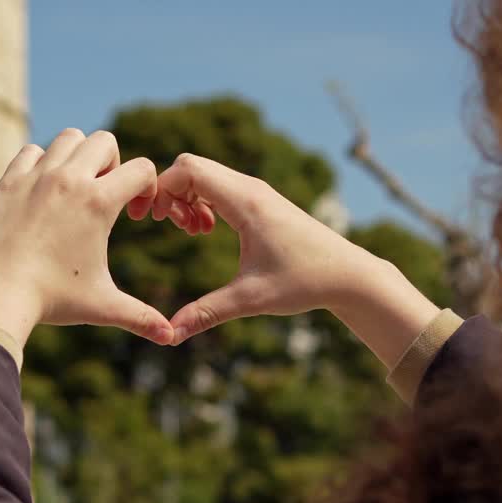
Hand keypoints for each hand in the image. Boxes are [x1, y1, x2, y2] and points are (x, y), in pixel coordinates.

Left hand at [0, 129, 174, 349]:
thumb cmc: (53, 299)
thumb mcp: (103, 306)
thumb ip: (140, 317)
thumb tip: (171, 338)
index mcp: (99, 202)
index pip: (142, 168)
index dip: (147, 186)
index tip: (136, 211)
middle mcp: (69, 179)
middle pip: (105, 142)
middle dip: (112, 163)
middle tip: (104, 196)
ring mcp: (37, 176)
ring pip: (69, 138)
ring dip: (78, 156)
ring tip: (75, 188)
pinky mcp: (9, 180)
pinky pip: (32, 152)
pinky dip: (42, 163)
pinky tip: (43, 191)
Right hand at [146, 153, 440, 368]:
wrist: (348, 274)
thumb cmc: (305, 282)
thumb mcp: (250, 299)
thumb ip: (206, 313)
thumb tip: (169, 336)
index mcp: (246, 202)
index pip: (188, 169)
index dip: (162, 188)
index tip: (153, 220)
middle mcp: (250, 188)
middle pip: (191, 166)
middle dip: (170, 191)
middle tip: (169, 225)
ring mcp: (256, 192)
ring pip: (205, 175)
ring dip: (187, 197)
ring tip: (191, 231)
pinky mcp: (261, 202)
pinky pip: (219, 186)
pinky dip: (203, 201)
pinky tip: (206, 230)